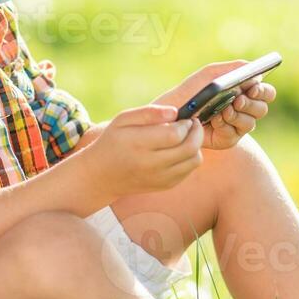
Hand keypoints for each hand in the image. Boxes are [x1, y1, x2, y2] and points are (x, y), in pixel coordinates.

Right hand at [80, 104, 203, 199]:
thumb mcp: (122, 120)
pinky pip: (189, 171)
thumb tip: (175, 112)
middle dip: (197, 133)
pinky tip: (180, 150)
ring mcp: (159, 178)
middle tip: (193, 124)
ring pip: (193, 161)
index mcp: (138, 144)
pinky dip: (190, 158)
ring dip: (196, 146)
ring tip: (187, 137)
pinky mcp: (165, 186)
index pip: (175, 134)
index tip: (185, 118)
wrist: (102, 175)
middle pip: (189, 148)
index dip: (186, 124)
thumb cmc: (113, 141)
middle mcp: (150, 164)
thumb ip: (148, 113)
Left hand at [156, 61, 276, 151]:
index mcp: (244, 91)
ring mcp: (237, 125)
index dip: (263, 91)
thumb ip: (234, 68)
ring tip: (223, 111)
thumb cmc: (192, 90)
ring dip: (237, 115)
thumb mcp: (211, 74)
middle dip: (251, 104)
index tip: (253, 88)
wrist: (173, 113)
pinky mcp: (228, 138)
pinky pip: (235, 133)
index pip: (266, 92)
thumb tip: (255, 68)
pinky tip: (214, 121)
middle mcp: (244, 109)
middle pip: (262, 108)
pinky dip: (225, 125)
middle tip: (238, 101)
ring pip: (251, 122)